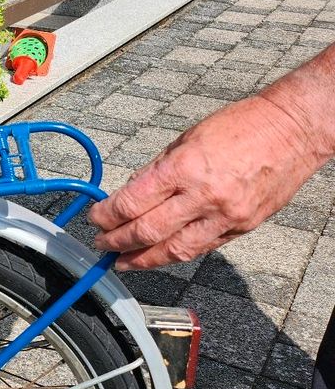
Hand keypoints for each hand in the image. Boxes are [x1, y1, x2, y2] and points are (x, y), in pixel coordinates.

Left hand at [88, 95, 323, 270]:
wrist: (293, 130)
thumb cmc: (240, 126)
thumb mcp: (185, 139)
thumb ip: (156, 170)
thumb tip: (130, 194)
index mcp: (183, 168)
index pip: (132, 202)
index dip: (107, 215)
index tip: (95, 218)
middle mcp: (203, 196)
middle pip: (148, 231)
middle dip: (118, 242)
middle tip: (102, 244)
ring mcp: (225, 216)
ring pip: (175, 250)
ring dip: (144, 260)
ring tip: (124, 262)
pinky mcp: (243, 227)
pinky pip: (202, 248)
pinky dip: (177, 254)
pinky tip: (160, 255)